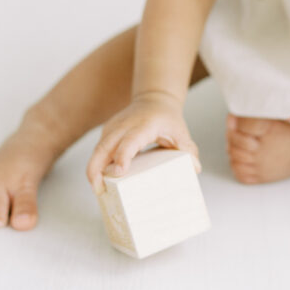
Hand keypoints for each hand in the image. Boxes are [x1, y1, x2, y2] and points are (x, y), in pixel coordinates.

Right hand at [86, 92, 200, 194]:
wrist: (155, 99)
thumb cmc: (167, 119)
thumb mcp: (180, 132)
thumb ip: (188, 150)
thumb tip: (195, 168)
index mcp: (144, 126)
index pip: (130, 142)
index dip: (123, 156)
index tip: (119, 172)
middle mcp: (124, 126)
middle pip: (104, 147)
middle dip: (96, 169)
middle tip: (98, 190)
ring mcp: (113, 128)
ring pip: (98, 149)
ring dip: (94, 169)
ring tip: (98, 190)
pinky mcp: (107, 132)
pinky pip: (99, 149)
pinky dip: (96, 164)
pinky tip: (100, 180)